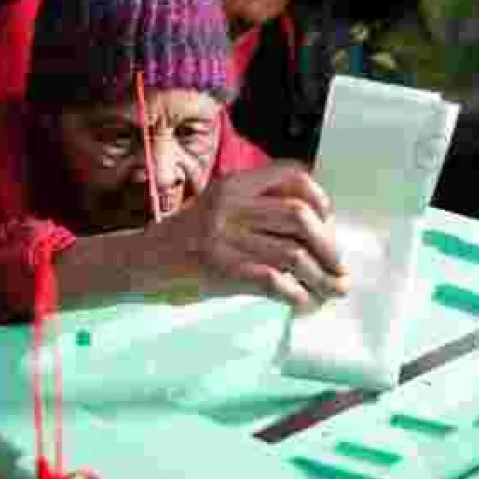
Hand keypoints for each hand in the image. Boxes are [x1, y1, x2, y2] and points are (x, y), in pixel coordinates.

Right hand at [155, 161, 346, 311]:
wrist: (140, 262)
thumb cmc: (184, 240)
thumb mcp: (219, 208)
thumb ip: (256, 208)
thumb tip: (314, 230)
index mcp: (233, 184)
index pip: (291, 175)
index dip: (320, 199)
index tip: (330, 223)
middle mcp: (231, 205)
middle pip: (300, 216)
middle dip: (329, 246)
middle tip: (338, 268)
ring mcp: (224, 236)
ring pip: (293, 253)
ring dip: (320, 277)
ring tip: (331, 291)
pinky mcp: (221, 269)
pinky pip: (274, 280)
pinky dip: (297, 295)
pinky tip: (303, 304)